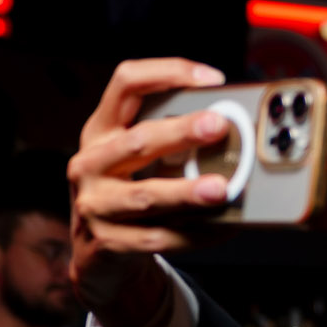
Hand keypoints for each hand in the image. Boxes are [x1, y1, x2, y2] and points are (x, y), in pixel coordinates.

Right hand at [68, 58, 233, 326]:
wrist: (96, 253)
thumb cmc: (128, 192)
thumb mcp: (137, 159)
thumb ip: (173, 141)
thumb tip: (236, 131)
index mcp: (101, 130)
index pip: (126, 83)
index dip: (168, 73)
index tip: (211, 78)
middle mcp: (90, 163)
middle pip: (138, 141)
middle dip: (180, 133)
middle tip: (218, 126)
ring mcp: (95, 204)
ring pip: (146, 196)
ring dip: (187, 191)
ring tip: (221, 188)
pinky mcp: (107, 242)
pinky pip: (158, 237)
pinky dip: (194, 233)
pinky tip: (221, 227)